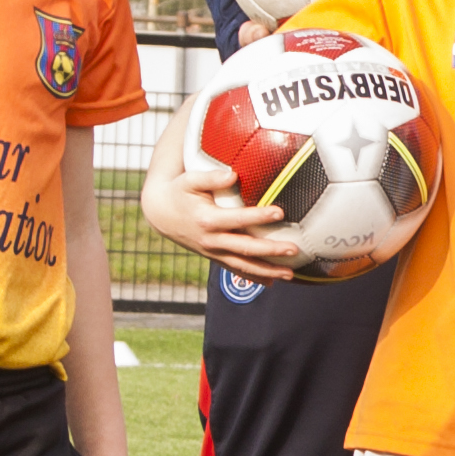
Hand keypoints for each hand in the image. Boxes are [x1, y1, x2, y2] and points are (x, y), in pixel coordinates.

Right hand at [142, 145, 304, 282]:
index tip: (280, 212)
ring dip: (267, 271)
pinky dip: (254, 277)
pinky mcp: (214, 257)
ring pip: (242, 265)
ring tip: (290, 274)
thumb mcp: (190, 180)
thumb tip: (233, 173)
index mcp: (207, 220)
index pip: (237, 219)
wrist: (161, 213)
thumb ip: (211, 177)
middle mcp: (210, 240)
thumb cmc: (179, 191)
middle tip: (293, 249)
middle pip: (244, 248)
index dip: (258, 216)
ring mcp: (212, 252)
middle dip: (270, 250)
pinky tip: (273, 282)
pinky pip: (235, 269)